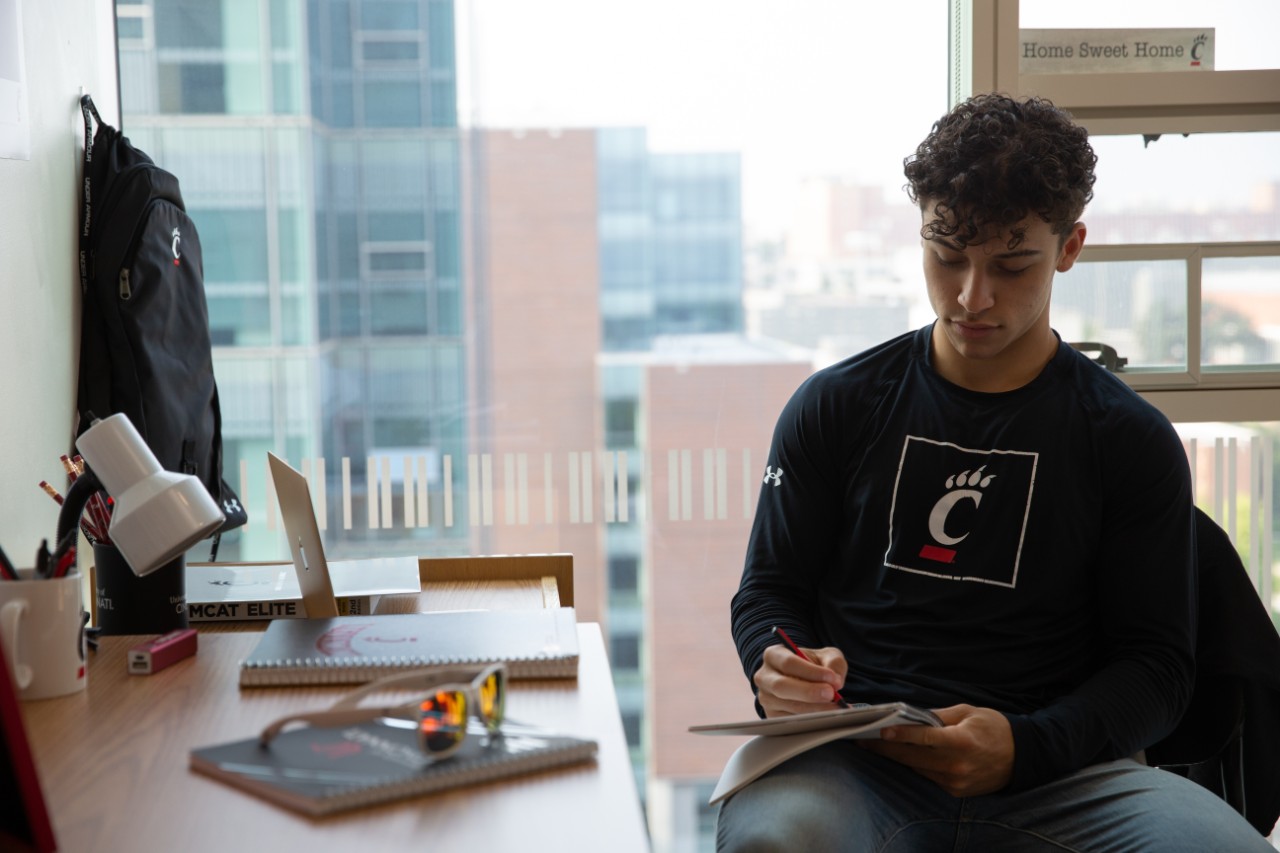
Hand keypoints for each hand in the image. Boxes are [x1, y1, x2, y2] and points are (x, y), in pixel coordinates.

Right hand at [753, 642, 847, 716]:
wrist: (803, 679)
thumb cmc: (813, 665)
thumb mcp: (825, 656)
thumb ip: (834, 662)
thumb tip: (836, 681)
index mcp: (773, 655)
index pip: (788, 663)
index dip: (811, 672)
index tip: (832, 678)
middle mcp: (764, 677)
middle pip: (781, 686)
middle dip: (809, 692)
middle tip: (831, 694)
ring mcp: (766, 699)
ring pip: (788, 706)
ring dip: (814, 709)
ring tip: (835, 707)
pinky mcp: (772, 716)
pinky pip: (791, 721)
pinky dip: (811, 721)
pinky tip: (826, 716)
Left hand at [858, 704, 1013, 796]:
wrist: (1021, 756)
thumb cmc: (993, 728)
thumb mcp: (967, 712)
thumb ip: (937, 716)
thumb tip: (909, 716)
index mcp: (961, 741)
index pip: (923, 738)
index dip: (900, 735)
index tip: (879, 731)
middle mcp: (957, 764)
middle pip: (912, 757)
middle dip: (885, 748)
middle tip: (862, 740)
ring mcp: (956, 781)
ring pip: (917, 768)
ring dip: (896, 757)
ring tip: (873, 746)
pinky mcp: (955, 791)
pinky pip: (928, 776)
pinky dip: (914, 765)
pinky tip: (900, 755)